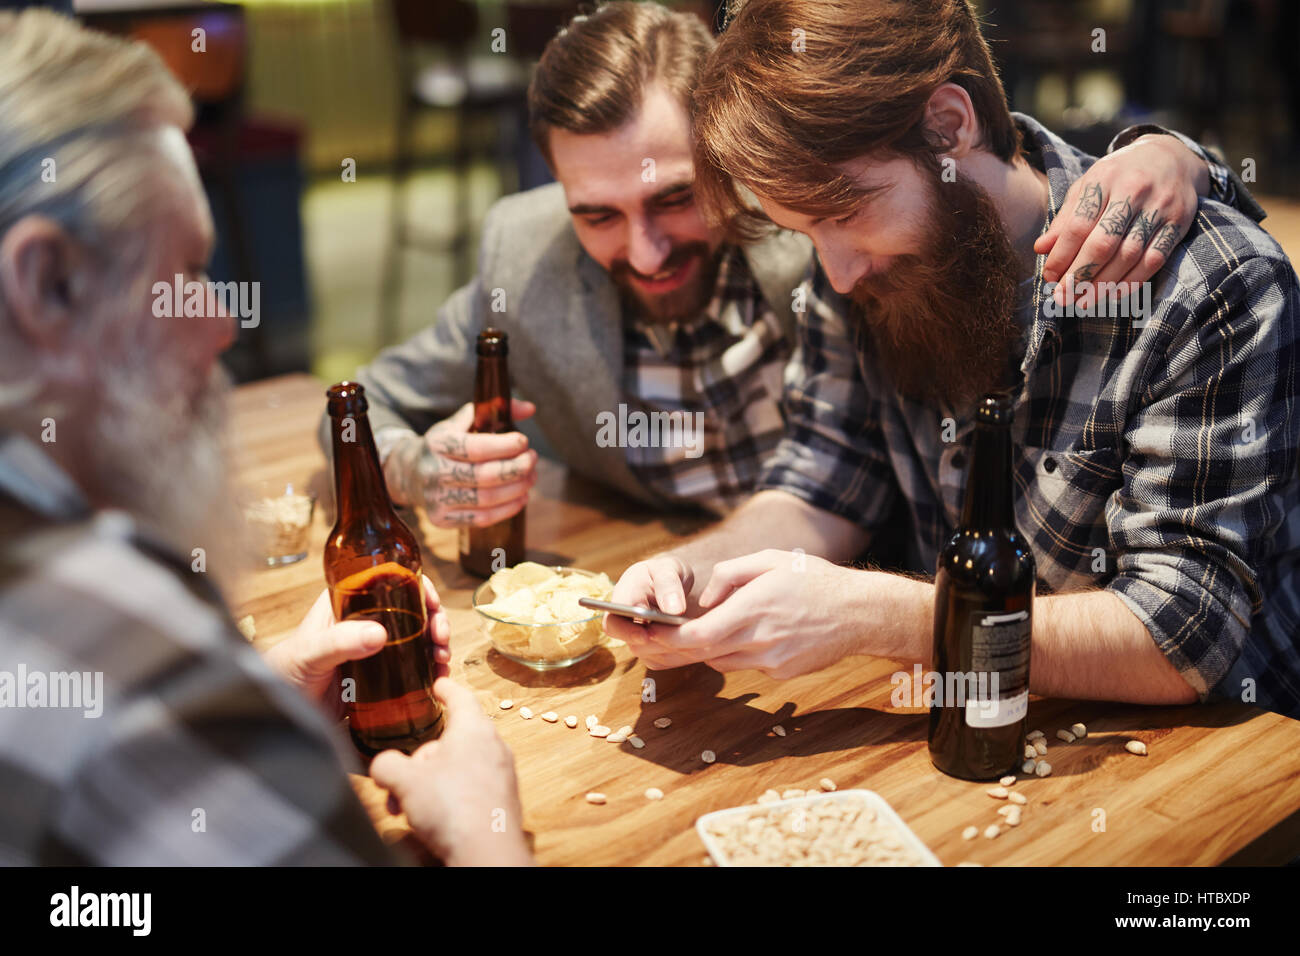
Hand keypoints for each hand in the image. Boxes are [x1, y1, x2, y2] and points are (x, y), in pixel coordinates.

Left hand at [263, 576, 451, 709]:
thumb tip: (379, 634)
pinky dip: (430, 670)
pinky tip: (437, 678)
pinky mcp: (381, 677)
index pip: (390, 581)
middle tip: (441, 637)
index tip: (433, 602)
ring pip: (416, 638)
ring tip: (442, 661)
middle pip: (412, 610)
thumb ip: (338, 642)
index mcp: (347, 603)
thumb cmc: (283, 673)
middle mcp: (364, 622)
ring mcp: (374, 650)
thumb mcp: (308, 654)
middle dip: (434, 620)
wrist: (277, 713)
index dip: (418, 587)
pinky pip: (412, 668)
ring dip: (436, 645)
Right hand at [370, 677, 532, 865]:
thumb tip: (384, 766)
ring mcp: (501, 774)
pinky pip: (469, 789)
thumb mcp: (404, 779)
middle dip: (419, 761)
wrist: (487, 851)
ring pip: (456, 768)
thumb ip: (386, 764)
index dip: (446, 688)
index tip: (439, 683)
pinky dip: (447, 798)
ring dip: (428, 784)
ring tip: (407, 808)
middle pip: (449, 741)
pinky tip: (430, 819)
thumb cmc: (452, 806)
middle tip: (398, 782)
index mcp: (474, 728)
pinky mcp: (501, 800)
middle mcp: (493, 746)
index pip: (460, 697)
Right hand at [385, 400, 538, 527]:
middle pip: (485, 476)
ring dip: (517, 488)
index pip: (476, 448)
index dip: (505, 446)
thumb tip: (529, 408)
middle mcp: (434, 472)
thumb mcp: (462, 422)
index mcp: (438, 443)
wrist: (411, 473)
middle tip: (533, 459)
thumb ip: (495, 410)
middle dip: (517, 468)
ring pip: (487, 499)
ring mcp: (437, 498)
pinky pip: (482, 519)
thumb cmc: (446, 445)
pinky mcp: (441, 519)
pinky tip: (522, 497)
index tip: (524, 441)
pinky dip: (508, 509)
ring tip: (531, 477)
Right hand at [603, 553, 694, 647]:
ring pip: (648, 654)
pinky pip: (661, 659)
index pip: (613, 622)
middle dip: (657, 643)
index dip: (626, 632)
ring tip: (690, 636)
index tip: (645, 635)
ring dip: (670, 648)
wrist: (674, 584)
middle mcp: (625, 621)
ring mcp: (636, 637)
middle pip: (631, 644)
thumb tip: (673, 609)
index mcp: (623, 597)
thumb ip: (669, 585)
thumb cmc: (667, 573)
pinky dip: (678, 653)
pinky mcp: (650, 650)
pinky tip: (691, 642)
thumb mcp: (668, 569)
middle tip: (679, 637)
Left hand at [611, 549, 866, 678]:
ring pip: (721, 662)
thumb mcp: (770, 560)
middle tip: (652, 638)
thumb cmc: (813, 579)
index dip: (670, 638)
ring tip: (695, 633)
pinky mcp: (782, 672)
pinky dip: (734, 654)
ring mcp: (772, 660)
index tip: (650, 633)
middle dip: (674, 647)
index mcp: (755, 607)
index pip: (699, 634)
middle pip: (703, 653)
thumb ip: (730, 574)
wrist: (859, 613)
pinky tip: (742, 637)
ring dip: (704, 650)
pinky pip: (745, 666)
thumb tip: (705, 598)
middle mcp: (761, 639)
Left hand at [1036, 133, 1202, 308]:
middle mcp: (1134, 191)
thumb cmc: (1118, 176)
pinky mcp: (1179, 222)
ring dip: (1104, 284)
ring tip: (1084, 302)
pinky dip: (1133, 281)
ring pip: (1129, 255)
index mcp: (1104, 180)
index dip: (1061, 256)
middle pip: (1103, 243)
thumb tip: (1041, 249)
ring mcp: (1160, 207)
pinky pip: (1155, 259)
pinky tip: (1114, 294)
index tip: (1049, 277)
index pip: (1078, 225)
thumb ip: (1065, 218)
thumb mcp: (1087, 186)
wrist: (1170, 157)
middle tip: (1064, 298)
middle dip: (1080, 276)